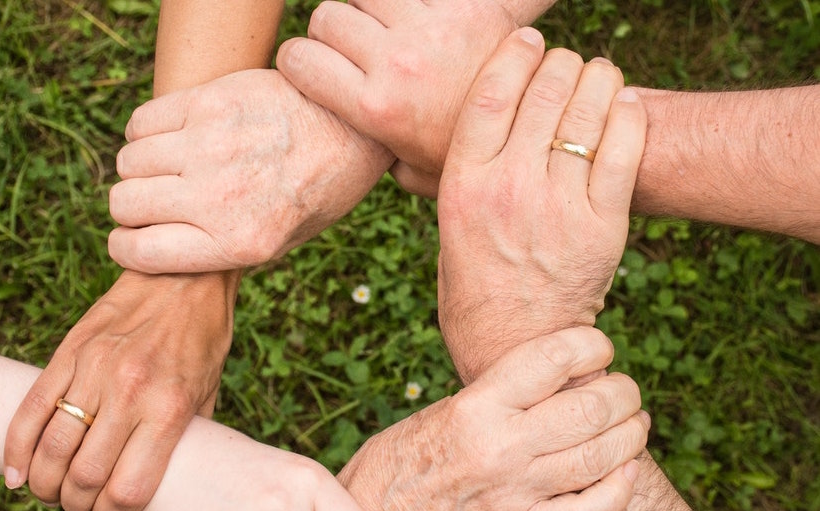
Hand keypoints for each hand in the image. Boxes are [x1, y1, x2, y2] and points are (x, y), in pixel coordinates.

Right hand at [3, 270, 237, 510]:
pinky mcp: (70, 351)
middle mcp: (130, 392)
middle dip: (76, 505)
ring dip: (45, 483)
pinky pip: (31, 408)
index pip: (128, 489)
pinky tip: (17, 472)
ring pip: (52, 447)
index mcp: (169, 409)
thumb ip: (185, 438)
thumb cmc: (203, 339)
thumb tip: (166, 482)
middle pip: (84, 476)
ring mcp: (95, 370)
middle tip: (79, 506)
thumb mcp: (208, 393)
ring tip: (50, 491)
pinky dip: (16, 448)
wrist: (184, 276)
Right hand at [107, 69, 392, 273]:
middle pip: (125, 204)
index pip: (139, 252)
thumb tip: (160, 252)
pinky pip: (141, 122)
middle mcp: (220, 197)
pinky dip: (145, 133)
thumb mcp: (282, 242)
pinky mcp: (209, 102)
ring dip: (140, 169)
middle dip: (131, 208)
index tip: (132, 239)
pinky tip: (173, 137)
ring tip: (168, 168)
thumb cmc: (317, 191)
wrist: (353, 128)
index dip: (126, 247)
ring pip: (129, 162)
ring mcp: (211, 146)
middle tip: (155, 202)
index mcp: (239, 243)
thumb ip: (222, 251)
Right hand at [278, 0, 535, 195]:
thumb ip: (374, 154)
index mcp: (374, 107)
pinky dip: (404, 1)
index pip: (299, 58)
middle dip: (332, 32)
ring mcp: (427, 29)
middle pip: (327, 17)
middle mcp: (395, 63)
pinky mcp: (460, 5)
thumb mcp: (414, 171)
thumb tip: (346, 149)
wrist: (536, 129)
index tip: (310, 66)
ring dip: (367, 8)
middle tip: (353, 50)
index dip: (298, 59)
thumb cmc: (468, 157)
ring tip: (385, 30)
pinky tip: (415, 18)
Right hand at [337, 326, 647, 510]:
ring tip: (634, 422)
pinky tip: (626, 471)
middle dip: (622, 392)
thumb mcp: (444, 409)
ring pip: (601, 457)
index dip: (591, 344)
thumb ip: (499, 394)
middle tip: (623, 388)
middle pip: (590, 407)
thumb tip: (558, 375)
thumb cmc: (402, 456)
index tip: (598, 346)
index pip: (553, 358)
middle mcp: (500, 446)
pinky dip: (620, 490)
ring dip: (631, 434)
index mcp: (476, 406)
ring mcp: (515, 491)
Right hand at [436, 29, 646, 382]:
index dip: (514, 54)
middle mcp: (509, 188)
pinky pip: (624, 149)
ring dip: (598, 79)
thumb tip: (451, 131)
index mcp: (463, 185)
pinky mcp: (602, 226)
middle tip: (567, 63)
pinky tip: (625, 104)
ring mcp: (558, 206)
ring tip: (598, 76)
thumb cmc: (474, 286)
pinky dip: (628, 115)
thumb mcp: (447, 227)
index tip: (528, 40)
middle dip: (560, 63)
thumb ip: (453, 176)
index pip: (490, 93)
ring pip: (587, 111)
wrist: (514, 346)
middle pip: (543, 92)